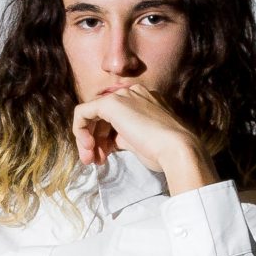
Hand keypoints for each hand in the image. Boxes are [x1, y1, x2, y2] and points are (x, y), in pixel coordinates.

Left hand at [71, 82, 205, 180]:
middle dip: (93, 140)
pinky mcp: (111, 103)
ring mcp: (123, 96)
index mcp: (142, 100)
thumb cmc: (162, 151)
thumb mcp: (138, 141)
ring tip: (91, 160)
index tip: (103, 157)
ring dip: (86, 140)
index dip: (103, 138)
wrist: (176, 149)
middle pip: (101, 116)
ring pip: (91, 115)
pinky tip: (88, 147)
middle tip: (93, 161)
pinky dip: (80, 131)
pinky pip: (82, 112)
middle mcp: (132, 93)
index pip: (113, 117)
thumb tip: (107, 143)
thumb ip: (122, 136)